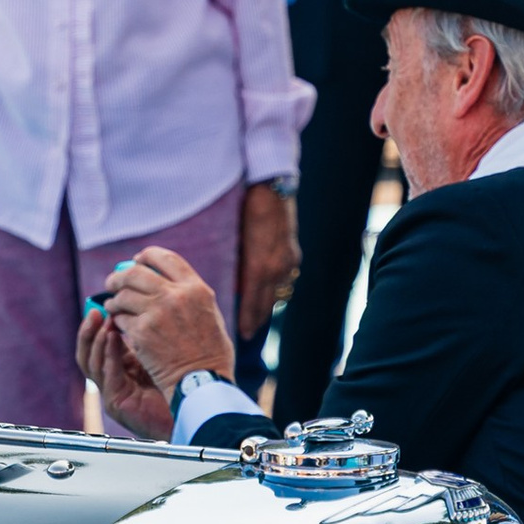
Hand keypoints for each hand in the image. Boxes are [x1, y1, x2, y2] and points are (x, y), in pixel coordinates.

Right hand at [77, 302, 173, 438]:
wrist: (194, 409)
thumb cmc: (184, 381)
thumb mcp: (162, 349)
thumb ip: (149, 331)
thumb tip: (143, 300)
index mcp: (121, 367)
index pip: (98, 344)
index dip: (97, 324)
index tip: (103, 302)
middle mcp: (113, 380)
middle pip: (87, 353)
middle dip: (89, 331)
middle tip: (96, 311)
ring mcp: (113, 392)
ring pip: (92, 364)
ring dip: (97, 340)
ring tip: (106, 321)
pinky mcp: (117, 403)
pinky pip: (107, 376)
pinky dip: (109, 355)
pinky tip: (113, 338)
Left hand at [101, 247, 237, 395]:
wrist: (202, 381)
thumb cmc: (209, 353)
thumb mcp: (210, 314)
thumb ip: (190, 295)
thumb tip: (167, 281)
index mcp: (196, 289)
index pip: (164, 258)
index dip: (146, 256)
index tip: (136, 261)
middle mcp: (176, 296)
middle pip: (136, 272)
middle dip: (119, 276)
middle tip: (112, 283)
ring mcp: (157, 313)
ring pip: (123, 295)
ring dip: (114, 299)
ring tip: (112, 306)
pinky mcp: (141, 332)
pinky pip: (119, 318)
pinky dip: (115, 319)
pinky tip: (117, 324)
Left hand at [236, 182, 297, 339]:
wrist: (271, 187)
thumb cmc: (244, 208)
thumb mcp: (235, 238)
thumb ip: (235, 263)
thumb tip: (230, 282)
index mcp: (259, 267)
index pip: (253, 303)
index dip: (248, 321)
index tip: (243, 336)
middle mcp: (277, 268)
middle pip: (268, 303)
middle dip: (258, 319)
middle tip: (249, 334)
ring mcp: (288, 261)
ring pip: (278, 292)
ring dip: (268, 304)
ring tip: (258, 317)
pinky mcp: (293, 252)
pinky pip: (285, 278)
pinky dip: (276, 287)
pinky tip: (270, 291)